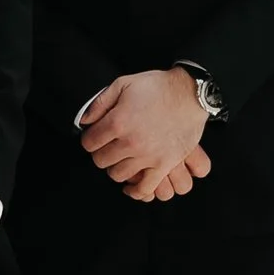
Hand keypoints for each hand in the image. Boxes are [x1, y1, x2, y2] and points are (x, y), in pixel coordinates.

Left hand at [79, 67, 216, 201]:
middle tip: (108, 146)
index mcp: (118, 122)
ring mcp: (148, 156)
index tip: (95, 137)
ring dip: (116, 168)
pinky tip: (130, 185)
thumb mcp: (123, 84)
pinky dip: (135, 190)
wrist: (189, 93)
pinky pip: (145, 188)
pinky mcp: (165, 165)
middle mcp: (131, 142)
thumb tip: (84, 120)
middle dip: (100, 153)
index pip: (89, 143)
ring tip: (120, 159)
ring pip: (118, 175)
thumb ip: (99, 103)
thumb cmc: (157, 87)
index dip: (89, 139)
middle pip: (101, 160)